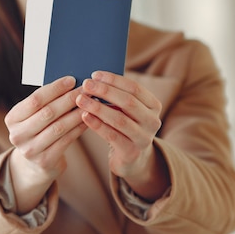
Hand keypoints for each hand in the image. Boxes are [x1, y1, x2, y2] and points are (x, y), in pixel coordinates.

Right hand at [4, 76, 85, 211]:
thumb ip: (46, 102)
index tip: (72, 80)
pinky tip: (88, 118)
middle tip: (86, 90)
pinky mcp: (45, 161)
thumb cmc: (39, 130)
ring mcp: (30, 150)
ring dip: (77, 113)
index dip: (55, 88)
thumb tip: (71, 82)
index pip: (35, 99)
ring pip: (59, 127)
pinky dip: (79, 128)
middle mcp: (17, 135)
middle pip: (48, 112)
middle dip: (69, 99)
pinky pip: (67, 140)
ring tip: (91, 103)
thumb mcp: (33, 116)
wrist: (35, 163)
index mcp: (12, 119)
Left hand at [76, 71, 168, 200]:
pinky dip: (97, 125)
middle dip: (105, 91)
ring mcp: (144, 138)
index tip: (94, 74)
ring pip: (119, 119)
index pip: (134, 88)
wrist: (132, 158)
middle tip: (86, 85)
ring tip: (80, 99)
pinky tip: (84, 116)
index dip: (114, 80)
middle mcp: (153, 121)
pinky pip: (112, 136)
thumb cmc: (125, 126)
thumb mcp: (127, 110)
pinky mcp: (131, 152)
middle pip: (128, 102)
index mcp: (154, 105)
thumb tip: (94, 79)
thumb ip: (117, 96)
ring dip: (98, 107)